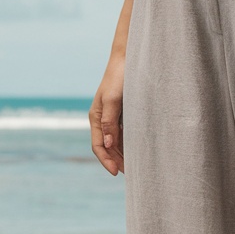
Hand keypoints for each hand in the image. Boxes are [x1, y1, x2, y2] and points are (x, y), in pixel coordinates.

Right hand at [90, 55, 124, 175]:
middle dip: (116, 161)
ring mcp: (112, 117)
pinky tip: (138, 151)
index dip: (106, 160)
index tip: (116, 173)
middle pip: (107, 147)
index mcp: (96, 117)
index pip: (98, 145)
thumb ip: (110, 122)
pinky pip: (124, 134)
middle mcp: (102, 119)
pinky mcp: (123, 114)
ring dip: (123, 155)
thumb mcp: (113, 99)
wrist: (129, 59)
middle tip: (131, 174)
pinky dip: (129, 144)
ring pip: (116, 142)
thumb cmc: (119, 77)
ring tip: (135, 167)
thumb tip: (109, 144)